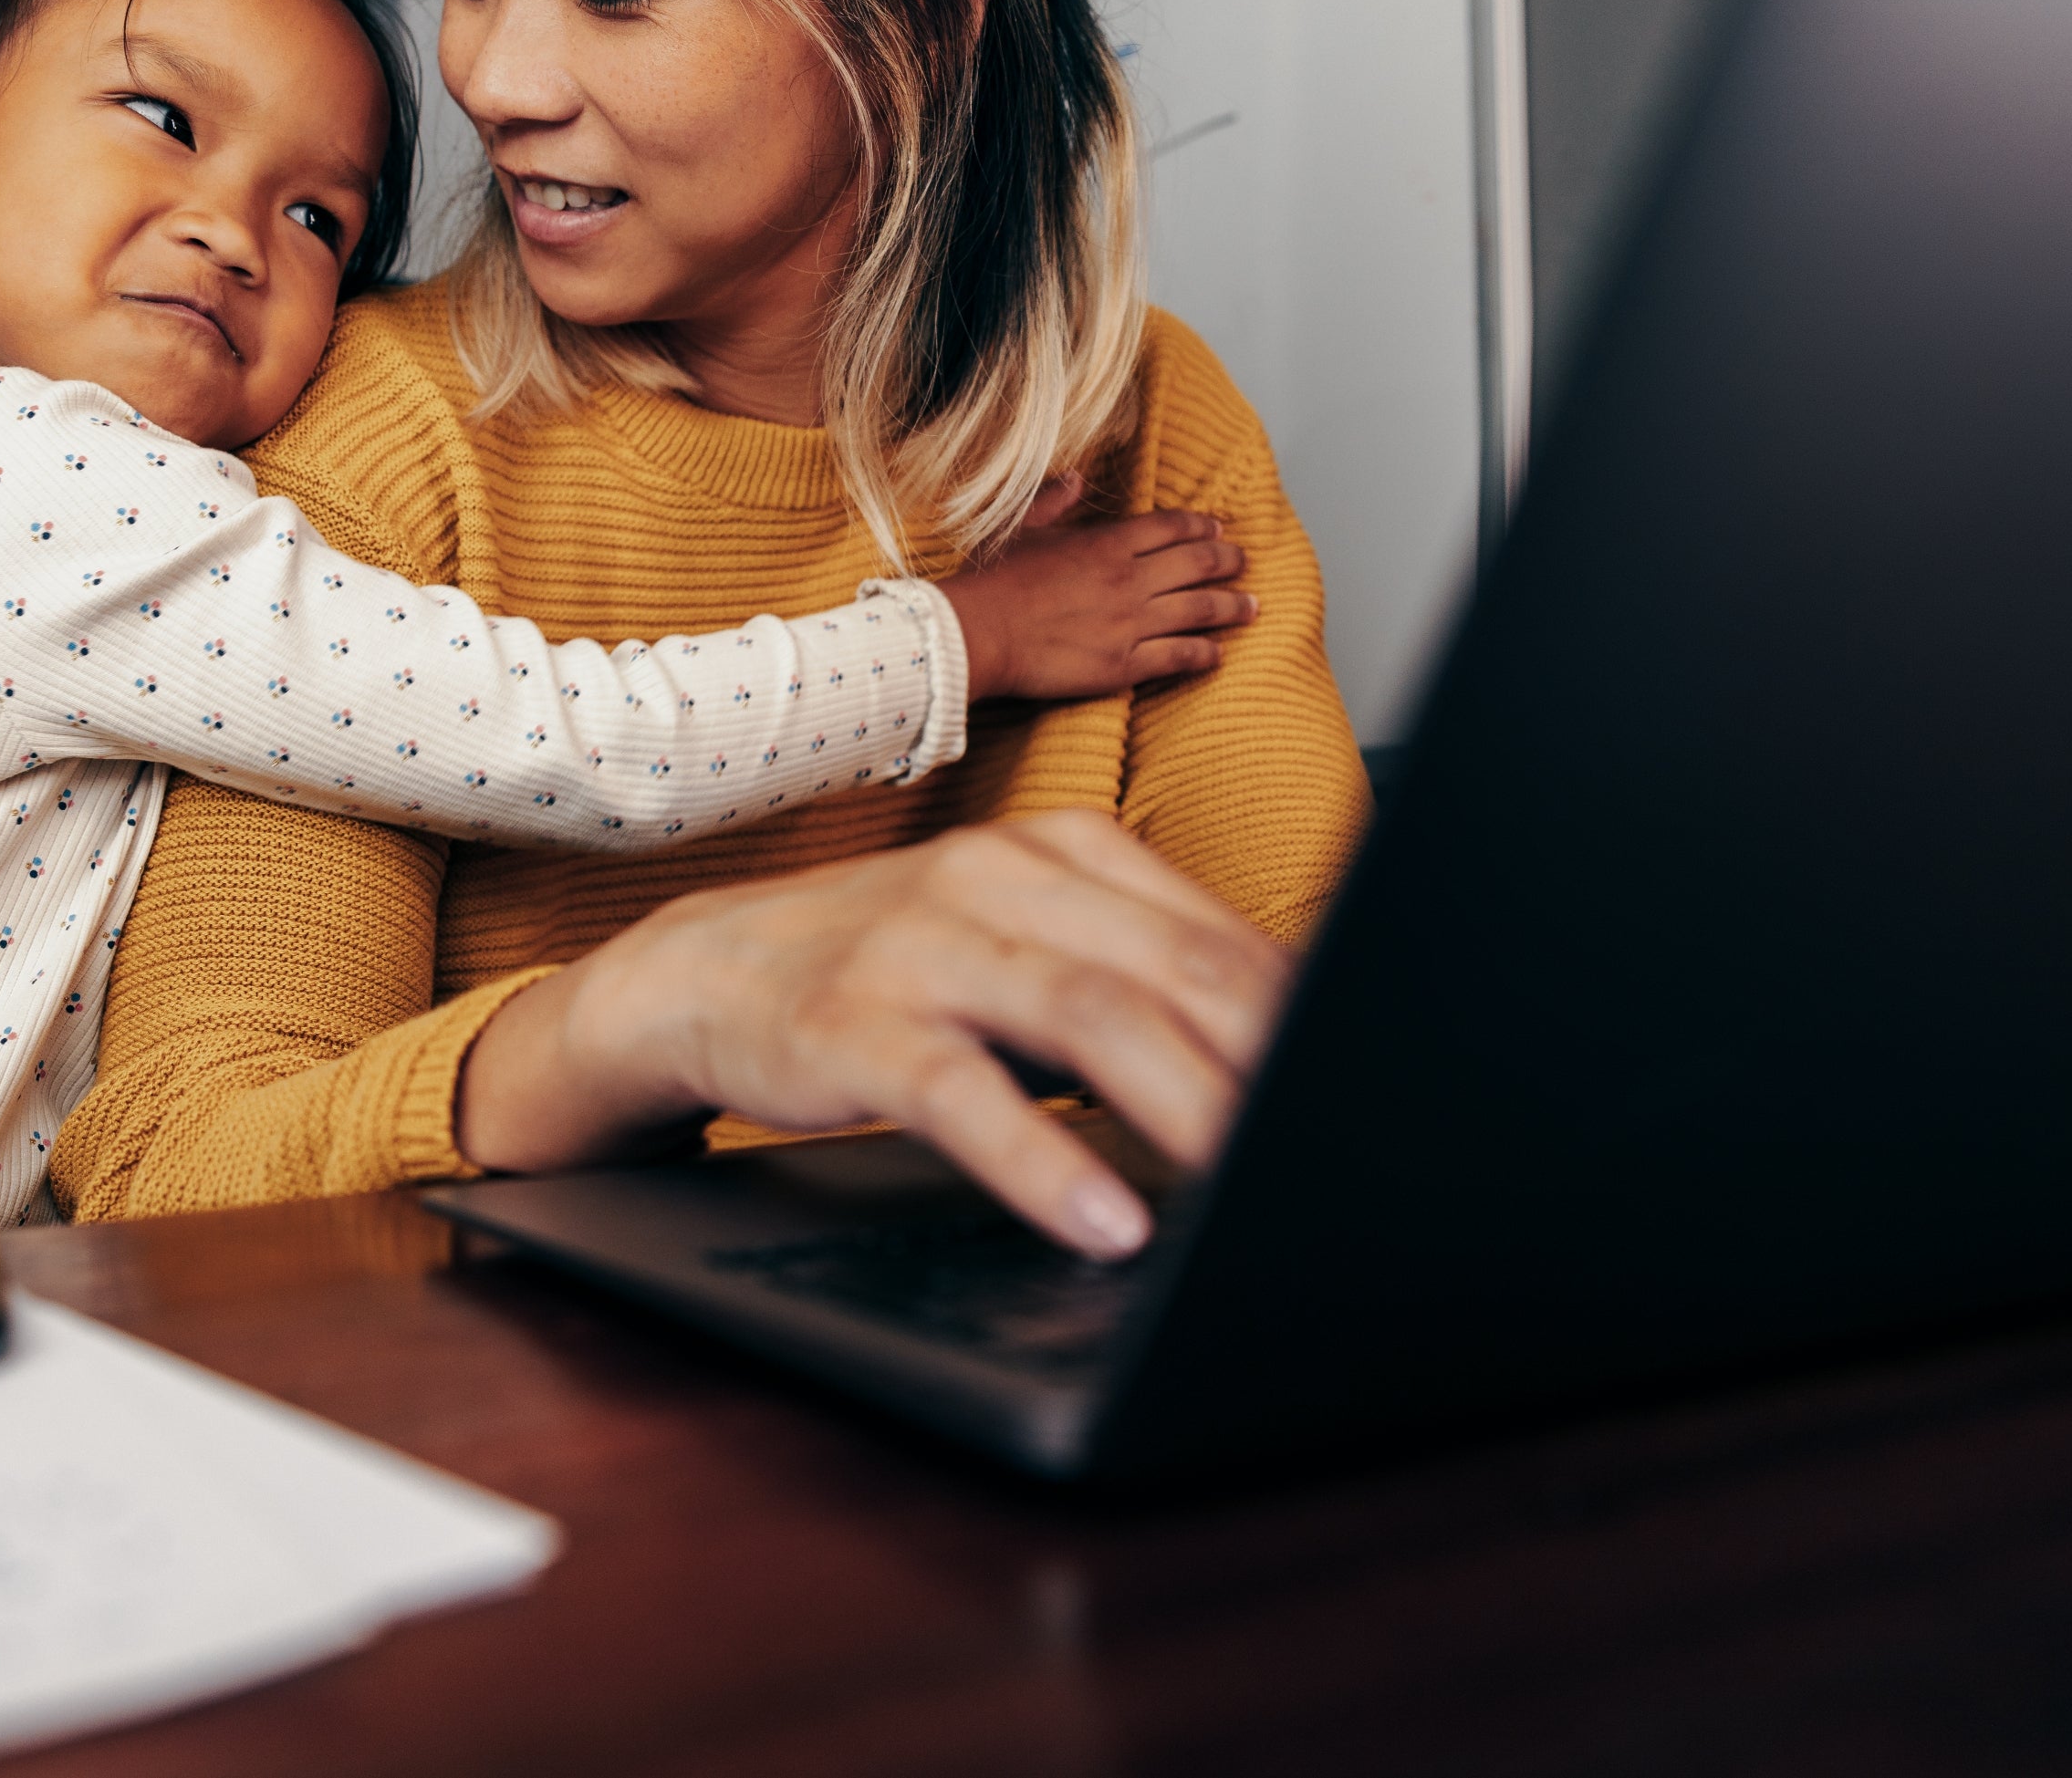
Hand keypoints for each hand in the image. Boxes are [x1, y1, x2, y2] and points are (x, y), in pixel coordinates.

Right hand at [454, 810, 1293, 1257]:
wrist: (704, 970)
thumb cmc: (898, 971)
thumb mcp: (1026, 947)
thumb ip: (1139, 978)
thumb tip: (1287, 1053)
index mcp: (1063, 851)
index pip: (1216, 933)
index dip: (1302, 1016)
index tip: (1367, 1087)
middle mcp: (1001, 881)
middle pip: (1173, 966)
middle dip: (1271, 1058)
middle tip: (1338, 1140)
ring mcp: (924, 946)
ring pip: (1086, 1013)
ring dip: (1182, 1102)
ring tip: (1249, 1179)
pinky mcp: (853, 1023)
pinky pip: (961, 1093)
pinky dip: (1040, 1161)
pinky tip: (1103, 1218)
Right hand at [941, 477, 1254, 701]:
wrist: (977, 633)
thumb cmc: (992, 580)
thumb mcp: (1021, 527)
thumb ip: (1054, 501)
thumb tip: (1076, 478)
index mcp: (1106, 542)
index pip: (1171, 528)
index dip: (1201, 527)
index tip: (1220, 529)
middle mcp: (1129, 579)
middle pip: (1197, 564)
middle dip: (1229, 561)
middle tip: (1245, 562)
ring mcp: (1131, 622)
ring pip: (1199, 610)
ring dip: (1232, 607)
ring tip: (1252, 606)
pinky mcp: (1124, 664)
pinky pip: (1179, 656)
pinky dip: (1205, 654)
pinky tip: (1219, 654)